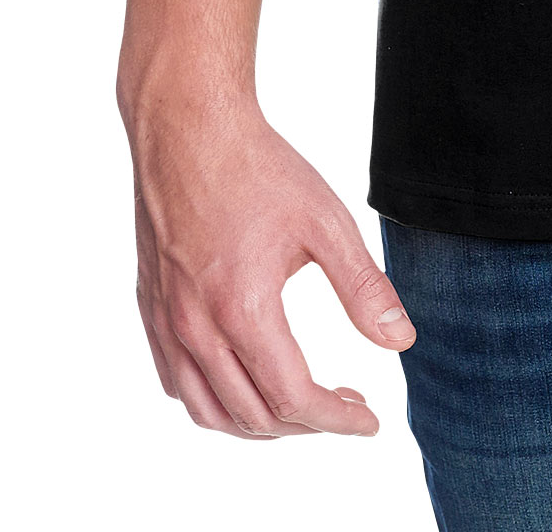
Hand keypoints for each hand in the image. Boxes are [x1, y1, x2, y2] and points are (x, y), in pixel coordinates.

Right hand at [129, 94, 411, 438]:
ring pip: (208, 412)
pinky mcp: (150, 308)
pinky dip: (213, 402)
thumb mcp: (326, 222)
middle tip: (347, 403)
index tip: (370, 419)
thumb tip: (400, 342)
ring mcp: (166, 322)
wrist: (188, 127)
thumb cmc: (259, 168)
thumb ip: (363, 287)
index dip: (338, 420)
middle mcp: (196, 328)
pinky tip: (243, 380)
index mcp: (243, 310)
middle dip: (307, 424)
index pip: (294, 400)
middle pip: (253, 417)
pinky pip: (176, 383)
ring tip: (301, 404)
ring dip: (258, 424)